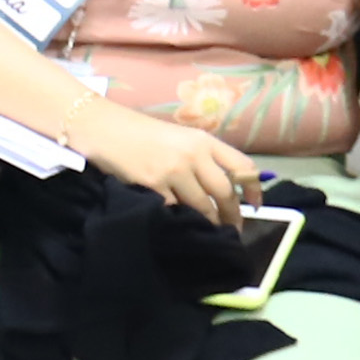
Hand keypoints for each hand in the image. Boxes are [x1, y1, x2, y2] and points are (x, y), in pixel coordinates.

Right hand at [82, 101, 260, 224]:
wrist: (104, 128)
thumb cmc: (139, 133)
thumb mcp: (178, 137)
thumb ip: (200, 158)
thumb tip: (220, 189)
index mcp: (203, 140)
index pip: (242, 165)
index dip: (253, 189)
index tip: (255, 205)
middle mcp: (193, 154)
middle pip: (224, 192)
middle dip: (232, 215)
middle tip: (232, 229)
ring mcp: (173, 171)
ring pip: (202, 206)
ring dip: (208, 222)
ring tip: (208, 230)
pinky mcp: (153, 185)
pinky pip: (175, 209)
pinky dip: (179, 219)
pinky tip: (180, 224)